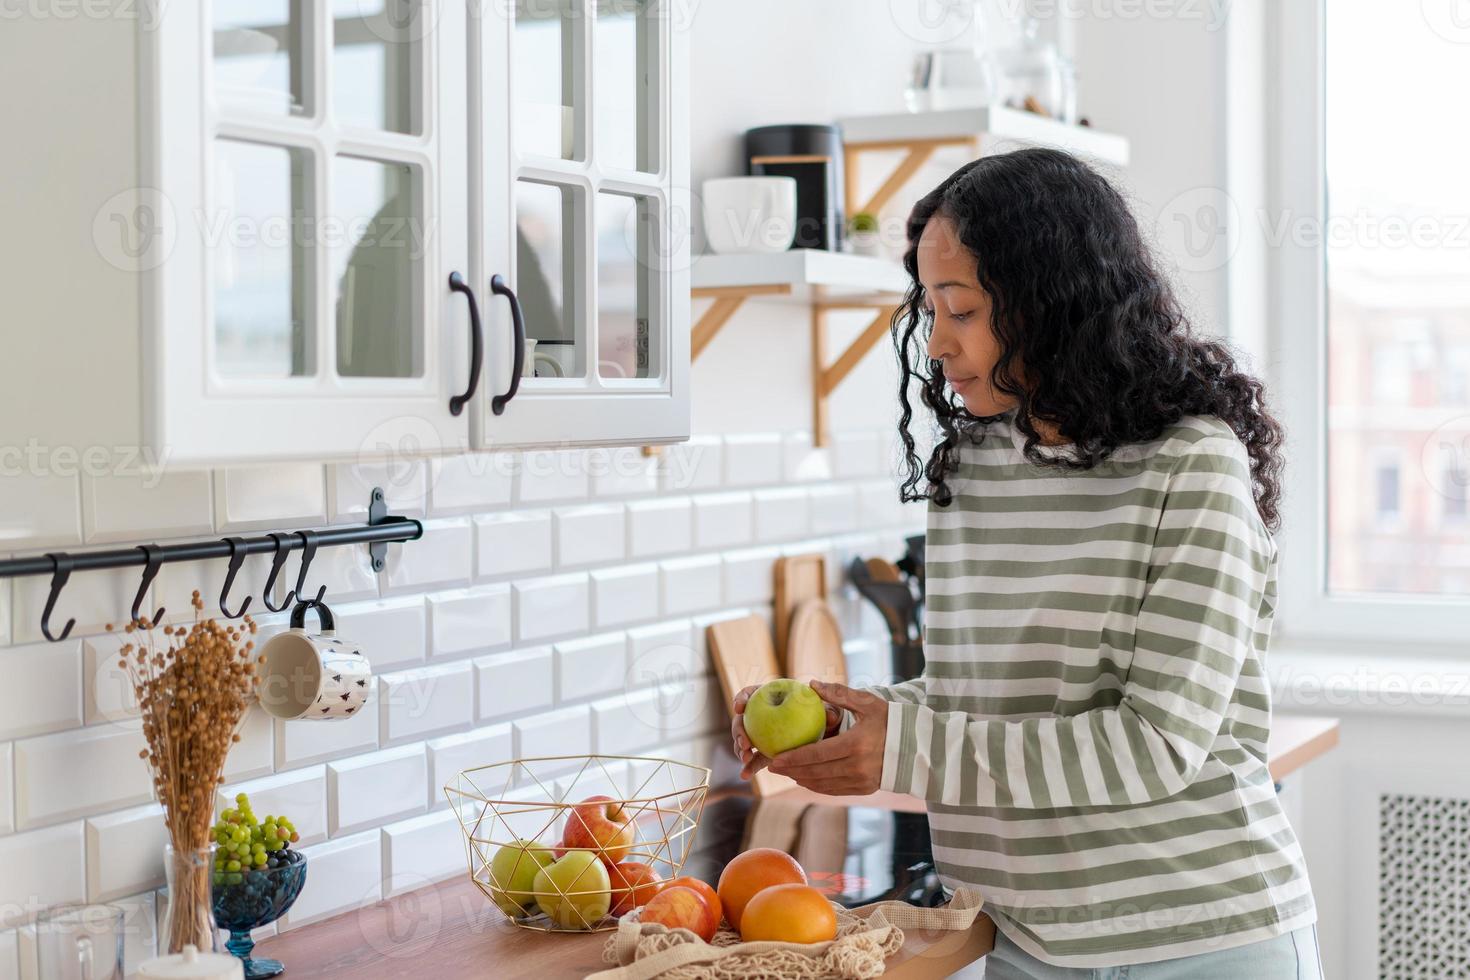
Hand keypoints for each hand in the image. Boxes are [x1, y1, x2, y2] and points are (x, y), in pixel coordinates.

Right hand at [730, 682, 842, 780]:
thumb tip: (830, 715)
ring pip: (745, 741)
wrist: (827, 734)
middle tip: (745, 743)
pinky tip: (746, 775)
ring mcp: (762, 734)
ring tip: (746, 759)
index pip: (752, 694)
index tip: (739, 707)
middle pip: (743, 719)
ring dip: (741, 750)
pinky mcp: (765, 752)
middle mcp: (763, 715)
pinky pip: (755, 758)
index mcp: (773, 697)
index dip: (742, 698)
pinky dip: (750, 766)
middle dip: (738, 731)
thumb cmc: (827, 716)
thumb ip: (831, 711)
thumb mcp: (833, 710)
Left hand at [766, 682, 887, 796]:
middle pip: (815, 772)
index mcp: (856, 744)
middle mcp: (857, 766)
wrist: (918, 746)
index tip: (774, 757)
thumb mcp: (868, 703)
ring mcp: (861, 781)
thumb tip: (811, 685)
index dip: (792, 758)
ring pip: (822, 784)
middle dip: (790, 770)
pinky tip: (805, 778)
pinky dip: (816, 785)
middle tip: (772, 765)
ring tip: (785, 771)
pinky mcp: (864, 789)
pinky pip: (833, 790)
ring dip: (801, 779)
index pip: (816, 754)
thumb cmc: (891, 720)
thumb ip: (839, 694)